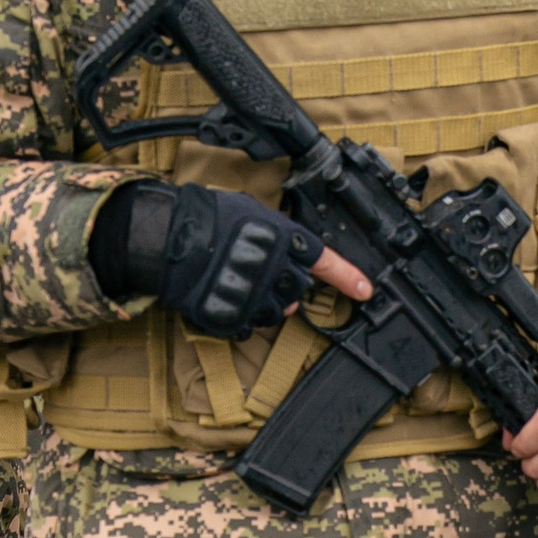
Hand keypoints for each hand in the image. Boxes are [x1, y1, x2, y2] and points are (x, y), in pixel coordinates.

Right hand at [90, 179, 370, 336]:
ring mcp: (257, 297)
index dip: (348, 278)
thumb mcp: (252, 211)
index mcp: (286, 241)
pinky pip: (249, 326)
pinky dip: (241, 317)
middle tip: (265, 274)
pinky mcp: (235, 317)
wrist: (172, 240)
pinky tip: (226, 298)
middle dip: (287, 285)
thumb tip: (289, 243)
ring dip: (265, 302)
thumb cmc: (209, 217)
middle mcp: (278, 271)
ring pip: (276, 312)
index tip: (366, 291)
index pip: (326, 262)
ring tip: (241, 283)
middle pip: (298, 290)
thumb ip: (277, 231)